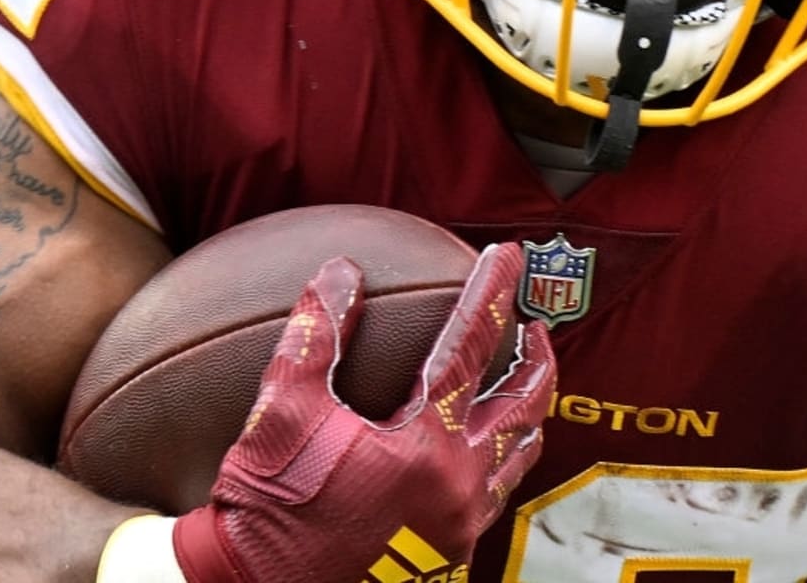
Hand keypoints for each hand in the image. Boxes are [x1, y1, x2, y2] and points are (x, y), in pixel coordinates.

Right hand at [171, 244, 553, 581]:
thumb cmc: (267, 514)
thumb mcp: (280, 415)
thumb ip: (315, 336)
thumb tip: (341, 273)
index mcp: (426, 448)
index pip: (472, 344)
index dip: (493, 290)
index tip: (510, 254)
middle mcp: (459, 489)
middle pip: (524, 405)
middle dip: (538, 357)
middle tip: (536, 323)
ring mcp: (460, 530)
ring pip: (518, 459)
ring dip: (527, 412)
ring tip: (524, 382)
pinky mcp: (449, 561)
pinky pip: (493, 499)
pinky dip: (499, 462)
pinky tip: (481, 452)